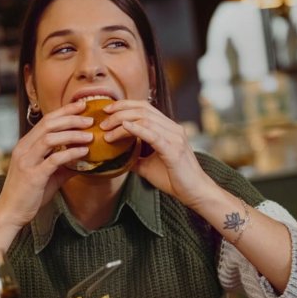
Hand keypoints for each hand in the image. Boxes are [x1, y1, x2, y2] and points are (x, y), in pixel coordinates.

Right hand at [0, 100, 93, 226]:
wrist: (11, 212)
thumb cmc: (28, 194)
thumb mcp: (47, 175)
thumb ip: (63, 165)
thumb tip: (84, 159)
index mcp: (25, 145)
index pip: (46, 121)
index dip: (64, 111)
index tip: (81, 106)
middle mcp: (24, 149)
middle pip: (48, 125)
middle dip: (70, 118)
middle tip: (89, 119)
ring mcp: (27, 161)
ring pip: (50, 138)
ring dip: (72, 134)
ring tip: (89, 135)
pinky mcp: (33, 175)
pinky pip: (54, 159)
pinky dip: (70, 153)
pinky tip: (83, 152)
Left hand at [102, 100, 216, 207]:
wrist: (194, 192)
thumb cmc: (174, 179)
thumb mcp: (148, 166)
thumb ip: (135, 158)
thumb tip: (117, 157)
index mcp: (168, 129)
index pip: (145, 108)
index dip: (125, 105)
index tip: (107, 110)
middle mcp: (173, 129)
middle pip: (143, 110)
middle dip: (120, 110)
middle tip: (102, 118)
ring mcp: (175, 137)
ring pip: (145, 120)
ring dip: (122, 121)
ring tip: (107, 128)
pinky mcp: (173, 150)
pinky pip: (153, 135)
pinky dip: (137, 129)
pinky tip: (124, 126)